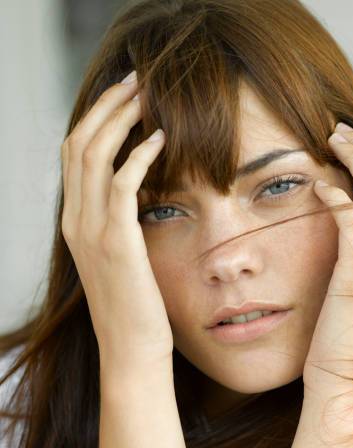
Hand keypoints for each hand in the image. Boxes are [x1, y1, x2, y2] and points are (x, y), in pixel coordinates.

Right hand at [61, 70, 172, 374]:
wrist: (132, 348)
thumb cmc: (137, 305)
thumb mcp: (121, 258)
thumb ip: (120, 224)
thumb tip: (140, 194)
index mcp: (75, 221)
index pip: (75, 153)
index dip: (98, 117)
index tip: (126, 95)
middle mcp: (75, 219)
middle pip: (79, 142)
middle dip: (107, 104)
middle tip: (137, 79)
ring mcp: (91, 230)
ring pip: (94, 154)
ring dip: (121, 118)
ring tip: (148, 94)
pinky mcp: (116, 241)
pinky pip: (121, 183)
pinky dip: (140, 154)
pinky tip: (163, 137)